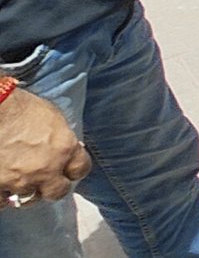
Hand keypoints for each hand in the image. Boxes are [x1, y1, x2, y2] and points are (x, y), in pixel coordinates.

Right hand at [0, 88, 91, 206]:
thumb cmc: (20, 106)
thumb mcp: (52, 117)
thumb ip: (61, 137)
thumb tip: (64, 146)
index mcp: (64, 149)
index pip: (81, 169)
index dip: (74, 168)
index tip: (69, 168)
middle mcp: (46, 169)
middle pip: (58, 192)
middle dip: (53, 187)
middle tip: (45, 179)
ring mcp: (20, 181)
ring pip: (28, 197)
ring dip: (25, 188)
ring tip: (19, 179)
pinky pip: (2, 202)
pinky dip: (2, 197)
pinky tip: (2, 187)